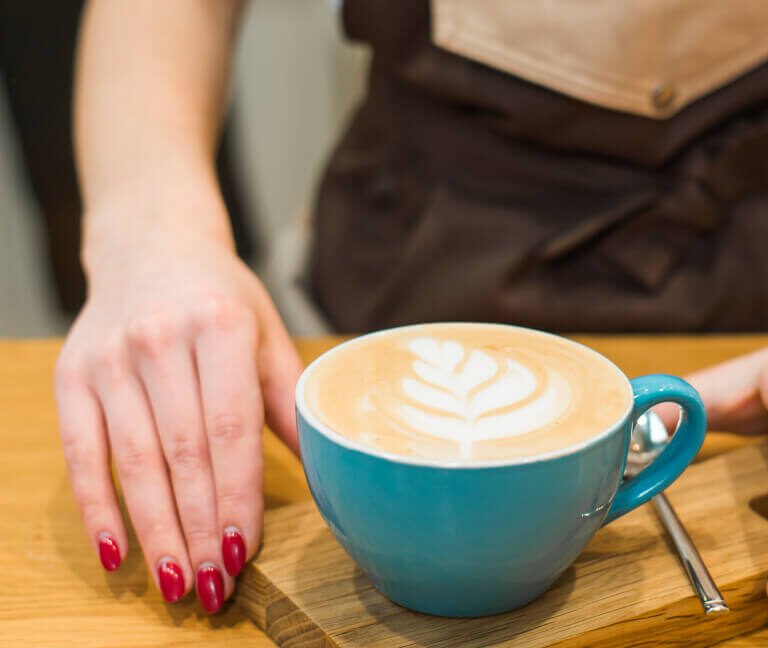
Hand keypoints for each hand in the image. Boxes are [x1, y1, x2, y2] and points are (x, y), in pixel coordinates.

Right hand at [55, 201, 301, 612]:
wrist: (151, 244)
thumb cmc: (222, 298)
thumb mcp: (267, 334)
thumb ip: (290, 400)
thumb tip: (327, 468)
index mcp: (219, 327)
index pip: (230, 429)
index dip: (237, 495)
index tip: (243, 549)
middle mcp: (160, 340)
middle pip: (182, 453)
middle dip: (198, 526)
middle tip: (213, 586)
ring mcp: (110, 359)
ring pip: (133, 461)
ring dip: (155, 529)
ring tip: (177, 581)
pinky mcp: (72, 375)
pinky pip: (82, 453)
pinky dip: (97, 507)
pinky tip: (117, 551)